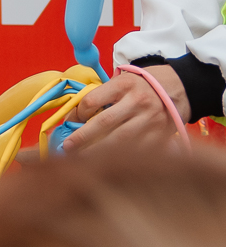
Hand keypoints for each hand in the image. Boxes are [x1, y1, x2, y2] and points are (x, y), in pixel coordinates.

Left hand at [60, 66, 189, 153]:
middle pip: (105, 122)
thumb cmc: (141, 86)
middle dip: (83, 137)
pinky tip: (108, 163)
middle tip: (67, 148)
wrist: (179, 88)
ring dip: (99, 152)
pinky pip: (138, 149)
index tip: (69, 121)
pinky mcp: (161, 134)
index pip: (93, 101)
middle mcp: (138, 101)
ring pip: (121, 139)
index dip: (77, 113)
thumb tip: (73, 118)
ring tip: (82, 160)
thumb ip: (101, 97)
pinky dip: (122, 157)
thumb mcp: (121, 82)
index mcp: (123, 85)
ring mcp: (151, 119)